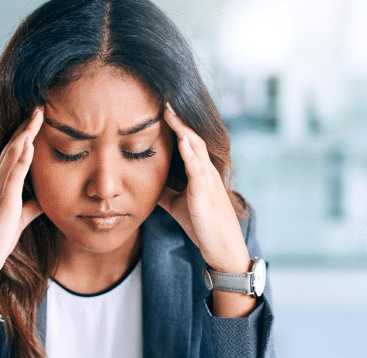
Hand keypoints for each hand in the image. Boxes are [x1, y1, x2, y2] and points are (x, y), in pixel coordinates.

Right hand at [0, 107, 44, 320]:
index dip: (24, 137)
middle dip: (26, 128)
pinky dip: (21, 160)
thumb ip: (31, 206)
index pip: (11, 155)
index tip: (36, 121)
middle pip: (11, 149)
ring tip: (37, 117)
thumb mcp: (18, 220)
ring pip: (11, 156)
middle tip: (39, 109)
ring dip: (25, 135)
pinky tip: (30, 145)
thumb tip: (46, 198)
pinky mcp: (2, 203)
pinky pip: (12, 177)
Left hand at [158, 102, 249, 273]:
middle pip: (192, 138)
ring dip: (182, 129)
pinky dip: (189, 153)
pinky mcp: (205, 194)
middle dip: (178, 120)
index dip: (176, 126)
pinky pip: (198, 169)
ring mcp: (207, 181)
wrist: (221, 248)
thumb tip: (144, 182)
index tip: (161, 109)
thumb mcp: (178, 204)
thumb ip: (165, 191)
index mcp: (200, 173)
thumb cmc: (202, 226)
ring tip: (170, 112)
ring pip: (196, 148)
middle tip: (164, 100)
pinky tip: (181, 141)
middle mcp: (206, 172)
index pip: (187, 143)